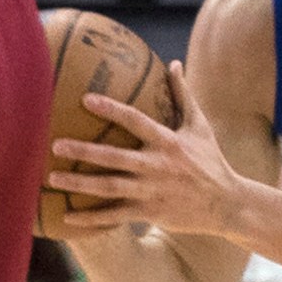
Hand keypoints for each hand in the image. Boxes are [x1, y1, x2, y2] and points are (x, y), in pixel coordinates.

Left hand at [48, 63, 249, 238]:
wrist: (228, 205)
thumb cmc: (211, 161)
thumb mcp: (200, 126)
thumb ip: (183, 95)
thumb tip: (174, 63)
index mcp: (169, 142)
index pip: (137, 122)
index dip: (112, 109)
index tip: (85, 99)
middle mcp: (158, 167)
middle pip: (116, 158)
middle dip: (85, 152)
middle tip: (56, 144)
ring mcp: (152, 192)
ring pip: (111, 188)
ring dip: (81, 184)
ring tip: (53, 178)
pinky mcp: (151, 213)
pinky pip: (116, 215)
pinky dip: (92, 218)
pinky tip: (67, 215)